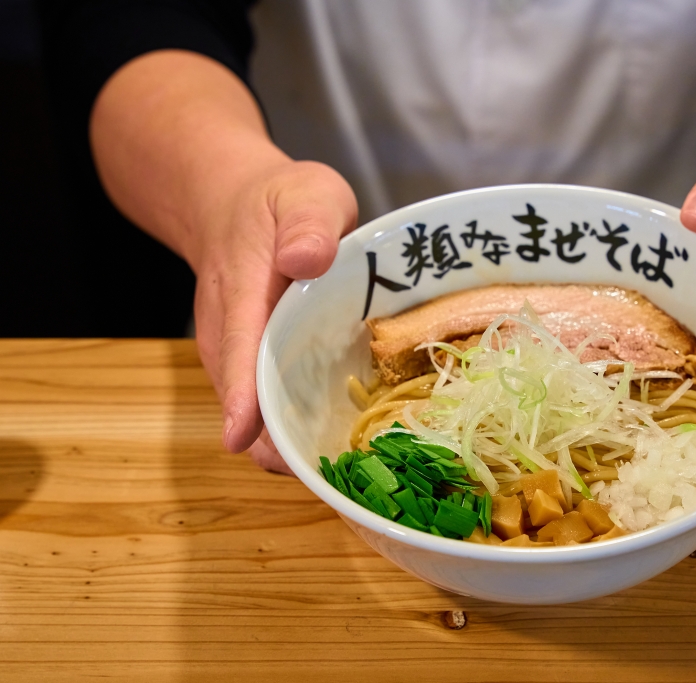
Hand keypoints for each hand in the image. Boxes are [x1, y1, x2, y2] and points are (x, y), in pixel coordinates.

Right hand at [190, 159, 357, 469]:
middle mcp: (230, 334)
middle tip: (332, 475)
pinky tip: (340, 444)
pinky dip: (297, 426)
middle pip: (245, 400)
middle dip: (278, 441)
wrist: (234, 205)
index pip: (239, 350)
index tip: (244, 439)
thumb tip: (304, 259)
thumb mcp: (304, 194)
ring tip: (346, 471)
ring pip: (257, 412)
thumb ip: (308, 223)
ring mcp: (237, 355)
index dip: (244, 398)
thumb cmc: (277, 202)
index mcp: (243, 292)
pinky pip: (271, 404)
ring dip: (291, 441)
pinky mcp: (253, 365)